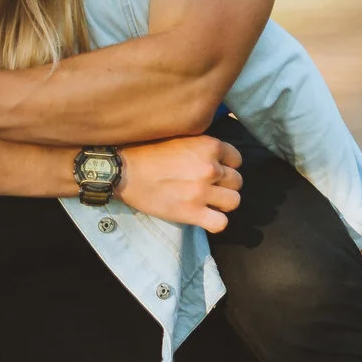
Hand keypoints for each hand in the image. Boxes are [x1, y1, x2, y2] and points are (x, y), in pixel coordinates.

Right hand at [118, 136, 243, 231]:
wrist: (124, 171)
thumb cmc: (147, 152)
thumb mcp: (180, 137)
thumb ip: (201, 146)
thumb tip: (216, 156)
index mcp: (208, 146)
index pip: (236, 159)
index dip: (227, 166)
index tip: (215, 171)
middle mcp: (210, 167)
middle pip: (237, 181)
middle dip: (225, 185)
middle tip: (208, 187)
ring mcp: (202, 191)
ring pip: (234, 202)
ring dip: (223, 204)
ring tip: (208, 202)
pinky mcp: (191, 212)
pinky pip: (221, 223)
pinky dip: (215, 222)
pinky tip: (204, 217)